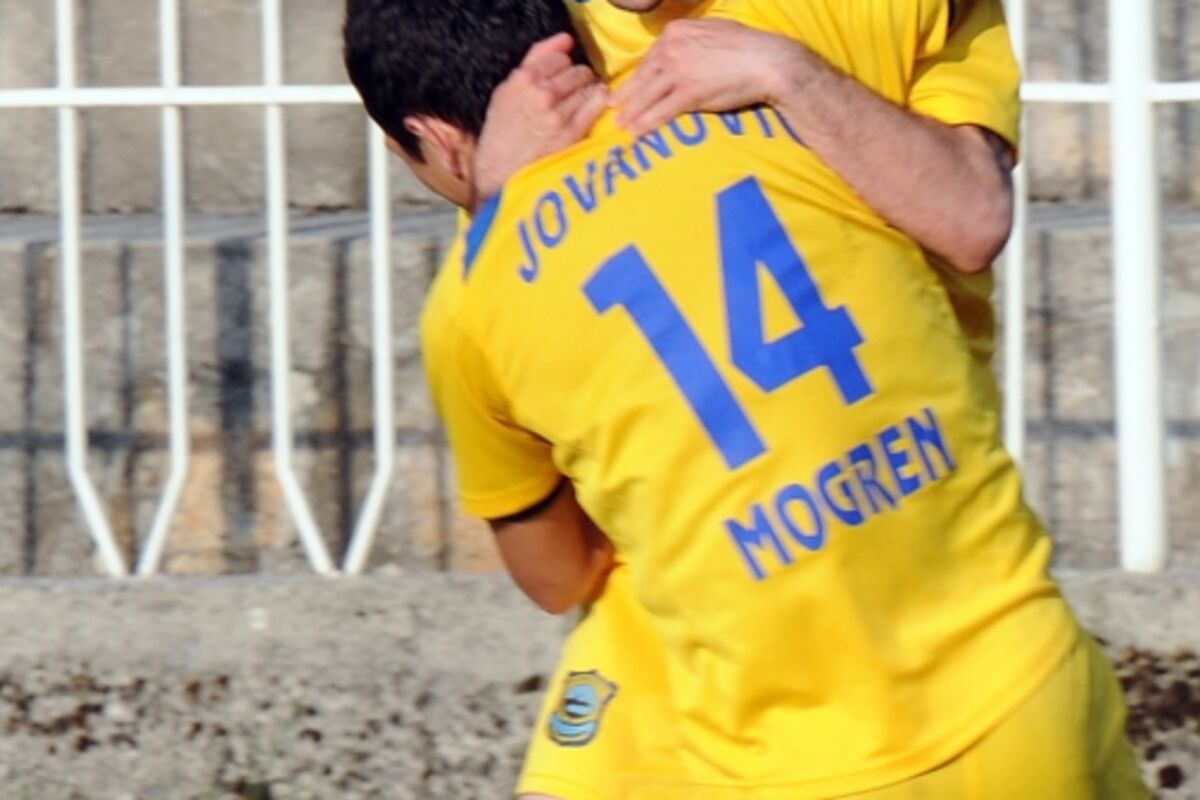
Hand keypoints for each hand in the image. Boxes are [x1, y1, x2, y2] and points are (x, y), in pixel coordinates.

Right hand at [474, 33, 607, 201]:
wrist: (499, 175)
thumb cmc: (501, 135)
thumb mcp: (505, 93)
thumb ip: (534, 61)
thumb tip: (565, 40)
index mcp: (522, 80)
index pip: (559, 58)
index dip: (562, 67)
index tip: (561, 77)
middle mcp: (541, 94)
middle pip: (577, 71)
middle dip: (578, 78)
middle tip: (573, 92)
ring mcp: (559, 114)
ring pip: (589, 86)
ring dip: (589, 91)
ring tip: (579, 104)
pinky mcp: (573, 133)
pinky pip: (596, 105)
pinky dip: (598, 103)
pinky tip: (590, 109)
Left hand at [612, 18, 812, 135]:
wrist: (767, 61)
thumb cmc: (747, 46)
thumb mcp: (713, 30)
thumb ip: (693, 38)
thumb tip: (685, 44)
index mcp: (676, 32)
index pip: (650, 58)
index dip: (638, 76)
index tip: (628, 87)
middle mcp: (672, 49)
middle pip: (643, 76)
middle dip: (626, 95)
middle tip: (612, 108)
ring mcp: (679, 71)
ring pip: (647, 95)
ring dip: (632, 113)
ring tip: (620, 126)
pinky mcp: (689, 93)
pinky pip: (662, 111)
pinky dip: (646, 123)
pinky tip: (636, 132)